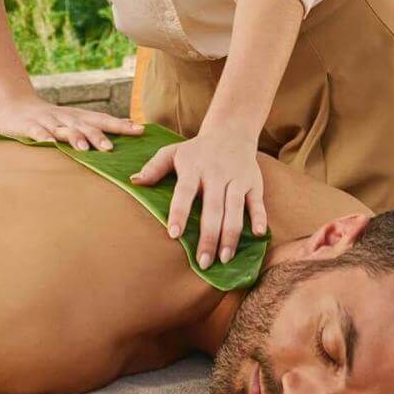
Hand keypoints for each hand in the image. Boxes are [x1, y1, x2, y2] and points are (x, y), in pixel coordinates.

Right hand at [0, 95, 143, 150]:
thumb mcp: (73, 121)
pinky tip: (48, 143)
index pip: (103, 119)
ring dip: (73, 137)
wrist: (14, 105)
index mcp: (78, 117)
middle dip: (98, 136)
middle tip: (110, 148)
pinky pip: (36, 132)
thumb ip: (94, 127)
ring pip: (62, 129)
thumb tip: (126, 129)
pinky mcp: (28, 126)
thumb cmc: (50, 119)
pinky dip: (42, 137)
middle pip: (85, 125)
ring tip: (84, 149)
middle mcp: (66, 117)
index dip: (121, 125)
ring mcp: (47, 121)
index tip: (140, 130)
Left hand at [130, 131, 267, 267]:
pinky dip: (259, 218)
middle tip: (203, 262)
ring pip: (235, 209)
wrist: (231, 131)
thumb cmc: (196, 150)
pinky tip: (258, 235)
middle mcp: (216, 174)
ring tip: (225, 258)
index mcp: (194, 167)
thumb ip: (154, 167)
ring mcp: (236, 179)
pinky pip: (257, 202)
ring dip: (231, 235)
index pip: (185, 191)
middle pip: (213, 207)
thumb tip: (134, 181)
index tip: (174, 234)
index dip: (180, 212)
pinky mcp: (253, 183)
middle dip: (209, 236)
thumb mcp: (173, 152)